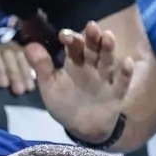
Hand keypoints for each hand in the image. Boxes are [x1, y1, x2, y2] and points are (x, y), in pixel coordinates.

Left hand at [25, 21, 133, 144]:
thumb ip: (41, 67)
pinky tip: (127, 62)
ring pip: (107, 61)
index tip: (64, 35)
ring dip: (108, 49)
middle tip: (90, 26)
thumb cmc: (65, 104)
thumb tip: (28, 45)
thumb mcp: (50, 87)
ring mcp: (105, 79)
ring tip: (107, 36)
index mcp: (74, 63)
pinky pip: (121, 82)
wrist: (81, 129)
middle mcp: (91, 67)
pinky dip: (125, 73)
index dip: (70, 40)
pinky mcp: (116, 94)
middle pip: (93, 49)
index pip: (74, 47)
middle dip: (92, 38)